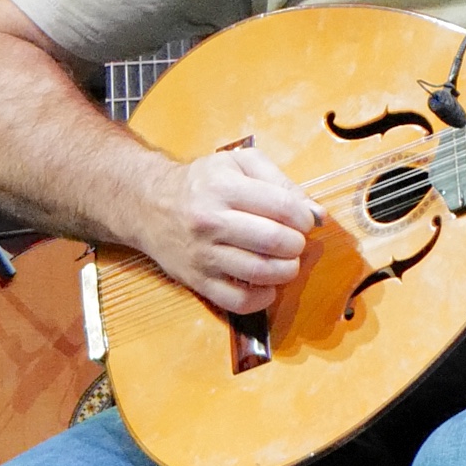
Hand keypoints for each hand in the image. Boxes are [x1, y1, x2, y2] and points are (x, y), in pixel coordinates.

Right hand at [147, 145, 320, 316]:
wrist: (149, 204)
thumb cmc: (201, 183)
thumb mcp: (238, 163)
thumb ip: (281, 181)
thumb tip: (316, 215)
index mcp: (223, 187)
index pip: (283, 207)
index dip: (304, 216)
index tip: (303, 220)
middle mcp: (210, 221)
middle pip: (275, 241)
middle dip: (297, 244)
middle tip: (294, 241)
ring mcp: (202, 255)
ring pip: (260, 273)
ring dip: (286, 270)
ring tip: (284, 261)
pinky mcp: (197, 281)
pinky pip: (238, 302)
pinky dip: (263, 298)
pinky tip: (266, 284)